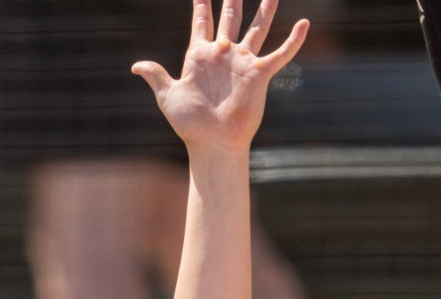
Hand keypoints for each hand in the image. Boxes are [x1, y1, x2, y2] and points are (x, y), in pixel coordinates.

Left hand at [132, 0, 308, 154]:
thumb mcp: (168, 96)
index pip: (201, 23)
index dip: (201, 6)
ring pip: (257, 28)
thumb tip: (135, 66)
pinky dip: (294, 40)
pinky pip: (281, 53)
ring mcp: (242, 62)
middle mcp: (223, 55)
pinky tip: (305, 24)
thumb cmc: (190, 124)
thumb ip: (156, 75)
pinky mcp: (259, 74)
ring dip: (265, 10)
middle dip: (231, 0)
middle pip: (230, 18)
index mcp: (200, 56)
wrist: (213, 142)